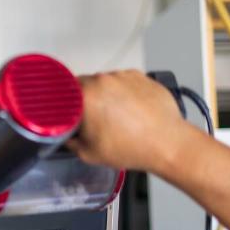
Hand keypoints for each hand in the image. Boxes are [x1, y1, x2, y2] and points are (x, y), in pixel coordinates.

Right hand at [68, 70, 190, 173]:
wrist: (167, 143)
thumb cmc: (128, 148)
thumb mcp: (88, 154)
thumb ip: (70, 141)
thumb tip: (66, 135)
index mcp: (86, 95)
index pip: (62, 91)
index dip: (61, 103)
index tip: (64, 113)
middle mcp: (104, 79)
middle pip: (84, 84)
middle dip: (83, 99)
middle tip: (89, 118)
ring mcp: (124, 75)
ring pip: (105, 83)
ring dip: (104, 95)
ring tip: (114, 115)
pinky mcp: (142, 77)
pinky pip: (124, 82)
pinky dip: (122, 93)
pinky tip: (128, 110)